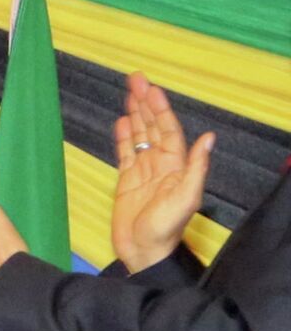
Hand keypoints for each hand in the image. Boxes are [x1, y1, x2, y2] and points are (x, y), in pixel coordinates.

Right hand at [111, 73, 212, 273]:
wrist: (143, 251)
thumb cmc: (165, 229)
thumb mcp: (186, 198)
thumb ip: (196, 167)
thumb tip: (208, 138)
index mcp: (175, 165)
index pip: (168, 130)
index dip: (159, 109)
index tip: (151, 89)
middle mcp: (160, 164)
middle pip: (152, 126)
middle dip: (144, 103)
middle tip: (135, 79)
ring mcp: (142, 171)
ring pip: (139, 135)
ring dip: (134, 114)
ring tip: (129, 92)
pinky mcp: (126, 181)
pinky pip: (125, 153)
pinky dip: (123, 137)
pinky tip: (121, 122)